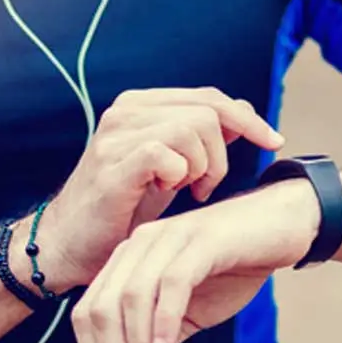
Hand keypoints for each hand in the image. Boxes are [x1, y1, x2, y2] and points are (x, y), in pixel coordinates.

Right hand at [37, 88, 284, 292]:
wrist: (67, 245)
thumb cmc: (122, 209)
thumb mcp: (169, 167)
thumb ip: (200, 138)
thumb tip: (244, 115)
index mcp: (140, 104)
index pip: (209, 96)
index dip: (248, 118)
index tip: (274, 143)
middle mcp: (125, 111)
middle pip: (208, 111)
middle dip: (222, 155)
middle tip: (205, 188)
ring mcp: (116, 135)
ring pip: (192, 129)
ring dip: (203, 168)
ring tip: (186, 192)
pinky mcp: (112, 165)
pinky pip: (166, 154)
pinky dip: (179, 175)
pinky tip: (168, 193)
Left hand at [71, 181, 319, 342]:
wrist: (280, 228)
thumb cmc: (233, 267)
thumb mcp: (189, 311)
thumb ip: (159, 338)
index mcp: (130, 257)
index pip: (88, 309)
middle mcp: (141, 243)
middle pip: (102, 306)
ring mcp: (169, 238)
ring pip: (131, 297)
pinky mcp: (200, 241)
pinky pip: (171, 284)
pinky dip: (163, 323)